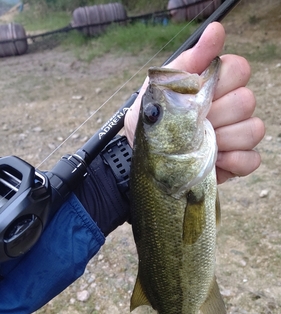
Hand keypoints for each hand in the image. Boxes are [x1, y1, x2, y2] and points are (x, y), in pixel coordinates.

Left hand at [124, 22, 264, 183]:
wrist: (146, 157)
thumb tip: (216, 31)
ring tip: (200, 145)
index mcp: (216, 86)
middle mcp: (232, 108)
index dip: (219, 82)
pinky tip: (215, 161)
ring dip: (224, 139)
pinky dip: (235, 161)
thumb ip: (190, 59)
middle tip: (192, 124)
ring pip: (253, 129)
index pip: (239, 69)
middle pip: (247, 101)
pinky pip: (252, 160)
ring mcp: (237, 136)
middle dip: (216, 114)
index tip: (195, 94)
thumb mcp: (163, 86)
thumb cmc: (155, 119)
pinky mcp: (236, 162)